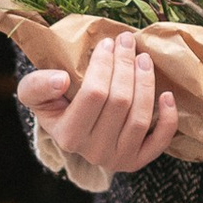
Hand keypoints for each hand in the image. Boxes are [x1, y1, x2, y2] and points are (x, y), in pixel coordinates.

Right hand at [20, 33, 177, 175]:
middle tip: (127, 41)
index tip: (107, 43)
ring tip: (144, 59)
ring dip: (146, 83)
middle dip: (125, 66)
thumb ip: (36, 85)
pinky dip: (168, 119)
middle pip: (119, 102)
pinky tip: (167, 95)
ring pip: (140, 118)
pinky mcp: (138, 160)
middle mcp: (93, 152)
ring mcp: (118, 159)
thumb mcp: (34, 93)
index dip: (103, 65)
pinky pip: (160, 142)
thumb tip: (61, 79)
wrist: (70, 130)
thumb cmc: (54, 104)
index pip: (93, 94)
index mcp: (67, 135)